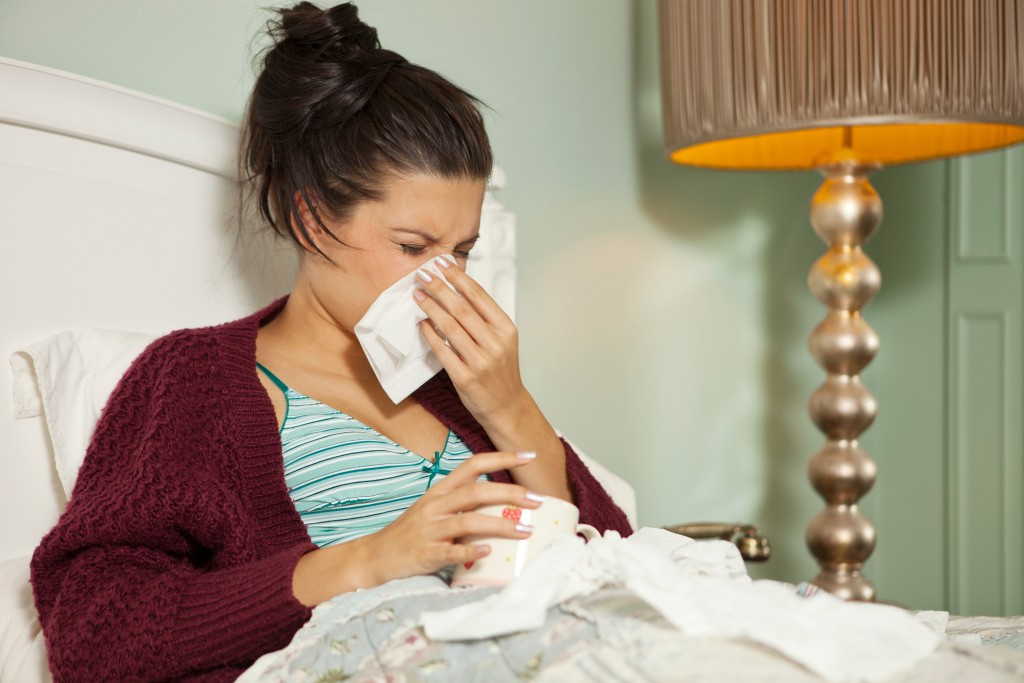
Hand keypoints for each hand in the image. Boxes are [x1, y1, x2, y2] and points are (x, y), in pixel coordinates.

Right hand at [363, 450, 542, 583]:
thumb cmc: (411, 534)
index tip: (528, 455)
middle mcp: (435, 506)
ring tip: (526, 530)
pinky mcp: (424, 554)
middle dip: (510, 494)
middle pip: (476, 492)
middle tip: (538, 500)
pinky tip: (488, 552)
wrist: (375, 556)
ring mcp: (429, 530)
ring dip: (500, 525)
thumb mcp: (435, 510)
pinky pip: (450, 551)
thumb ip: (463, 504)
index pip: (472, 465)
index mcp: (440, 491)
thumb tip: (502, 503)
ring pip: (468, 521)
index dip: (501, 458)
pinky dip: (470, 550)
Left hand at [413, 256, 526, 422]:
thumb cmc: (500, 370)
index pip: (479, 296)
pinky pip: (442, 351)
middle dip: (439, 288)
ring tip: (418, 295)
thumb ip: (485, 318)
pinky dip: (430, 335)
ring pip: (450, 327)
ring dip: (431, 307)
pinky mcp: (465, 377)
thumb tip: (457, 289)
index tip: (442, 264)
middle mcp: (495, 343)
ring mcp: (480, 361)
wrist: (506, 406)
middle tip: (423, 275)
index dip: (458, 277)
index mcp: (506, 329)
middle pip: (462, 308)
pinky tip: (422, 324)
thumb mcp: (502, 340)